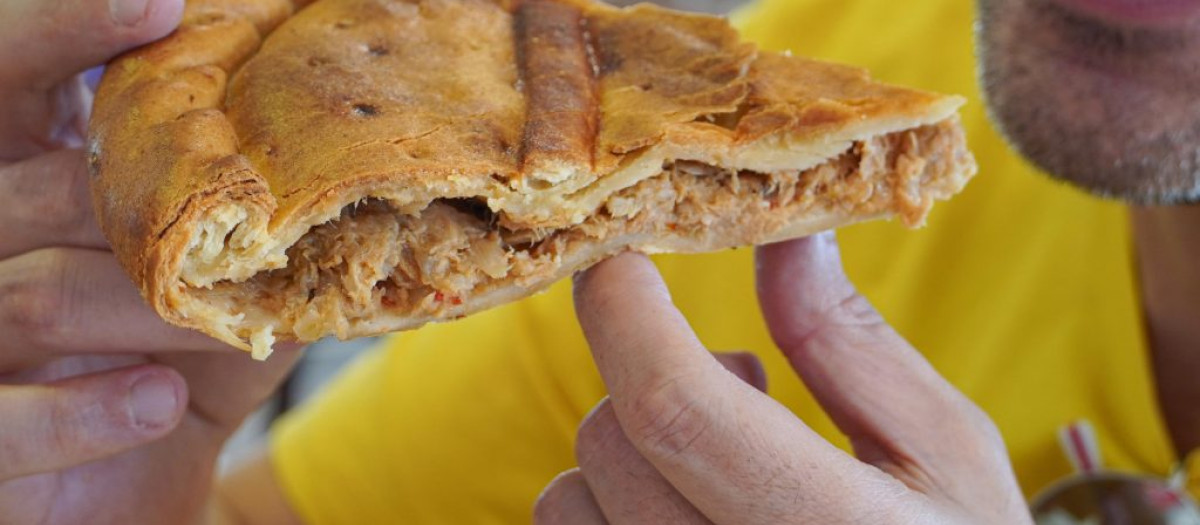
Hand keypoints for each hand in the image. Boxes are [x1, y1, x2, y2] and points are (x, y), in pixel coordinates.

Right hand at [0, 1, 299, 522]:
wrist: (124, 506)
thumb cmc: (167, 383)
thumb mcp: (220, 310)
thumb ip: (253, 250)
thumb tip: (356, 193)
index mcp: (29, 194)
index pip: (17, 86)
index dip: (62, 35)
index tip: (155, 3)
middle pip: (42, 192)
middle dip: (151, 222)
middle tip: (243, 242)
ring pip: (34, 294)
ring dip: (143, 316)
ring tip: (220, 336)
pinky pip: (1, 421)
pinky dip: (82, 413)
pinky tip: (155, 403)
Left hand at [536, 235, 1031, 523]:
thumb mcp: (948, 454)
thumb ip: (854, 347)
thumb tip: (787, 237)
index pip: (676, 409)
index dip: (626, 313)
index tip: (621, 260)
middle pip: (609, 445)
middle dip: (648, 377)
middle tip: (743, 384)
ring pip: (568, 503)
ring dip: (624, 454)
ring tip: (719, 469)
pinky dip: (608, 508)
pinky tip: (687, 513)